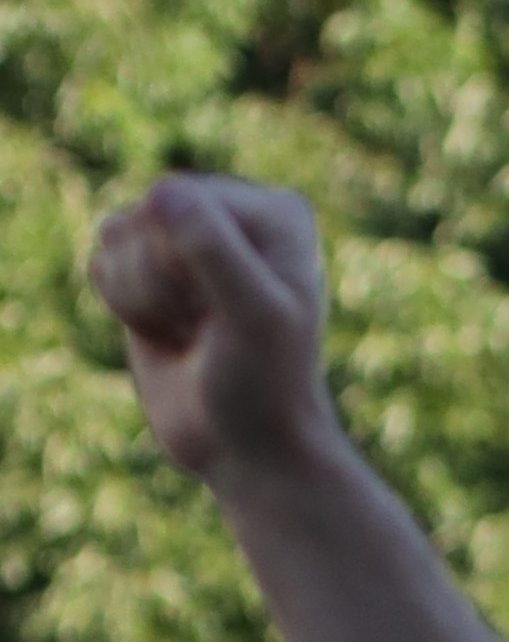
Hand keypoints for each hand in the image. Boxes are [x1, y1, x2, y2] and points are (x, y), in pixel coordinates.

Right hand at [89, 171, 339, 485]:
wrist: (247, 450)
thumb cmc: (263, 387)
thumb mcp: (253, 319)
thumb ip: (213, 250)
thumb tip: (162, 191)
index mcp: (273, 212)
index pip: (179, 199)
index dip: (182, 263)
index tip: (226, 313)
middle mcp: (230, 215)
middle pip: (144, 215)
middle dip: (160, 281)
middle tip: (207, 327)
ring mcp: (187, 241)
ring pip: (117, 235)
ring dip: (142, 297)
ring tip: (191, 332)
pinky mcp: (150, 272)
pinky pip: (102, 263)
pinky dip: (126, 306)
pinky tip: (168, 334)